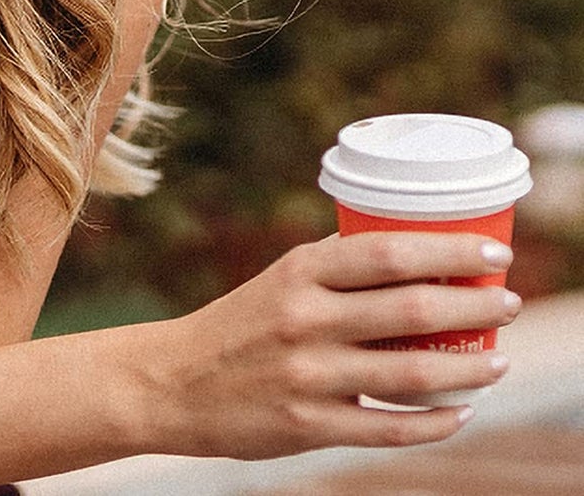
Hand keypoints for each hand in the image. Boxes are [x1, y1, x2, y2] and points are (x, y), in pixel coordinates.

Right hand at [141, 233, 520, 460]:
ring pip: (410, 375)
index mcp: (298, 273)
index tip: (493, 253)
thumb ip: (335, 272)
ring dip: (468, 369)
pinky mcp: (309, 425)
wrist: (174, 382)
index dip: (448, 253)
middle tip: (508, 303)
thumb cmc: (240, 326)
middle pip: (410, 310)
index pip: (386, 253)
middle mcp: (305, 319)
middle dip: (473, 307)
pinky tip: (461, 412)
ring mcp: (308, 375)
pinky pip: (389, 429)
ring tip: (499, 361)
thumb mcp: (279, 282)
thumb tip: (409, 257)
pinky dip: (435, 423)